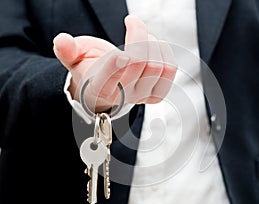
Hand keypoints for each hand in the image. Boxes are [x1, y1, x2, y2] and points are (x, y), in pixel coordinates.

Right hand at [53, 15, 176, 112]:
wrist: (106, 87)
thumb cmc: (91, 69)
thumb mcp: (75, 58)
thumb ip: (67, 50)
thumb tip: (61, 40)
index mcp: (99, 88)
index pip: (108, 81)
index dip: (116, 65)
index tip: (122, 47)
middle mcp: (122, 96)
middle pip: (140, 64)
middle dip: (138, 35)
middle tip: (132, 23)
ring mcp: (141, 96)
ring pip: (158, 66)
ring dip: (153, 43)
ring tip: (143, 38)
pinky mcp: (156, 93)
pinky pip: (170, 70)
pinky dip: (165, 52)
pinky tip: (154, 46)